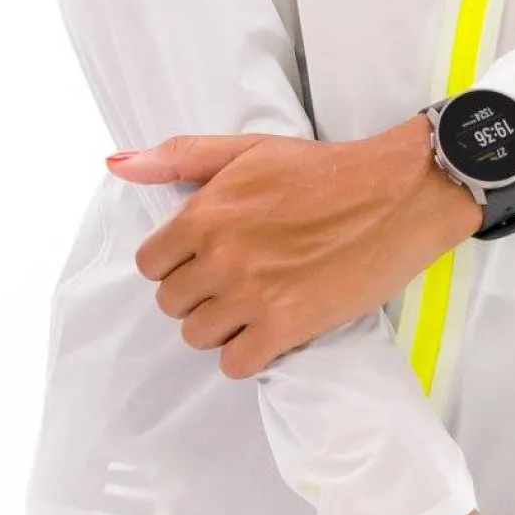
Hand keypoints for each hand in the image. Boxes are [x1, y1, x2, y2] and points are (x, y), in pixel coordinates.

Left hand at [108, 121, 480, 378]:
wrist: (398, 193)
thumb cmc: (326, 169)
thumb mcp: (249, 150)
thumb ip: (180, 157)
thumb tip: (116, 164)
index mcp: (206, 212)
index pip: (151, 264)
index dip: (177, 264)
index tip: (206, 259)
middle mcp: (221, 255)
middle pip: (172, 304)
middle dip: (199, 295)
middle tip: (239, 280)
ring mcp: (251, 294)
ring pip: (198, 337)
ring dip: (223, 327)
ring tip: (257, 304)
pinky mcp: (286, 327)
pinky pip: (236, 364)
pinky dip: (251, 353)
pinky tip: (273, 329)